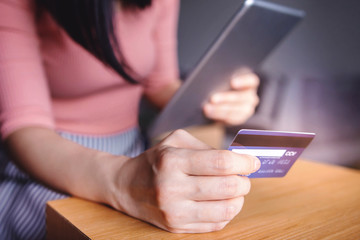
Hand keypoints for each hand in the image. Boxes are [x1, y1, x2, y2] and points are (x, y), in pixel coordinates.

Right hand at [109, 130, 259, 232]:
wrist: (126, 186)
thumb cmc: (156, 160)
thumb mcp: (175, 142)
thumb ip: (207, 148)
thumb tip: (239, 159)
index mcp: (172, 161)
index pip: (220, 163)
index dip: (244, 162)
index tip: (253, 161)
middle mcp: (172, 188)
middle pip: (227, 188)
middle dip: (244, 181)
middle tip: (244, 176)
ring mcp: (173, 211)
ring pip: (225, 210)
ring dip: (239, 199)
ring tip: (235, 190)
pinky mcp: (175, 227)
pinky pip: (215, 224)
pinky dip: (227, 212)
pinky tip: (223, 202)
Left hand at [203, 71, 259, 124]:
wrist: (222, 102)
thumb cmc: (223, 86)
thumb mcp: (224, 81)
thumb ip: (222, 80)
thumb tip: (211, 81)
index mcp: (250, 83)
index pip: (251, 81)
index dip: (243, 81)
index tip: (232, 82)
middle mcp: (251, 96)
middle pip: (241, 97)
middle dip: (226, 98)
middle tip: (212, 98)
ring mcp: (247, 109)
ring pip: (235, 110)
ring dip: (219, 109)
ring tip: (207, 108)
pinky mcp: (240, 118)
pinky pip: (230, 118)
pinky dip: (218, 115)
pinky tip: (209, 112)